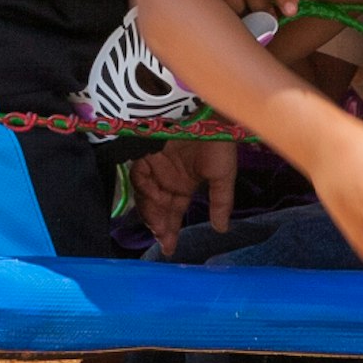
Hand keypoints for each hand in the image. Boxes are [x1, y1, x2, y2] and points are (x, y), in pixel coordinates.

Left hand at [132, 138, 240, 254]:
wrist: (207, 112)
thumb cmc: (219, 142)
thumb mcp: (223, 176)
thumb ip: (221, 202)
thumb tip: (222, 229)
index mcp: (184, 184)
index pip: (174, 212)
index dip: (170, 231)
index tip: (169, 250)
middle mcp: (167, 178)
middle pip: (157, 207)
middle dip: (159, 224)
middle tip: (163, 238)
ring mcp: (154, 166)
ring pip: (146, 195)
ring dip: (151, 211)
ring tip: (159, 224)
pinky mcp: (144, 152)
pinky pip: (139, 176)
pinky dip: (145, 188)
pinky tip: (154, 196)